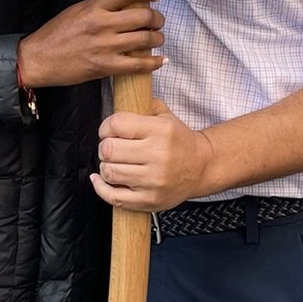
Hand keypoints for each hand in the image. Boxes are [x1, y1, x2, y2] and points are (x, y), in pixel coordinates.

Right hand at [18, 0, 163, 88]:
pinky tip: (160, 60)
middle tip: (158, 20)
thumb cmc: (55, 34)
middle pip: (143, 15)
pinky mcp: (105, 66)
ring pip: (145, 39)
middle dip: (157, 18)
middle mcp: (101, 24)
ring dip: (157, 38)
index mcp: (93, 6)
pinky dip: (154, 62)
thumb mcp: (77, 10)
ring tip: (158, 38)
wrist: (37, 59)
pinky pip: (138, 64)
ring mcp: (104, 46)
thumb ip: (101, 6)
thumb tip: (126, 3)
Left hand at [92, 99, 216, 211]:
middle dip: (104, 148)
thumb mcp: (167, 117)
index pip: (117, 124)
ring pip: (109, 172)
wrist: (202, 167)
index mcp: (161, 131)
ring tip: (114, 163)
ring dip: (105, 167)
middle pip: (108, 150)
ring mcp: (153, 180)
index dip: (105, 127)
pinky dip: (101, 188)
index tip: (108, 131)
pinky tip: (101, 180)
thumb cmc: (180, 142)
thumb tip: (118, 101)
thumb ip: (143, 106)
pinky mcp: (149, 200)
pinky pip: (114, 197)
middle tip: (112, 148)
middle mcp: (158, 155)